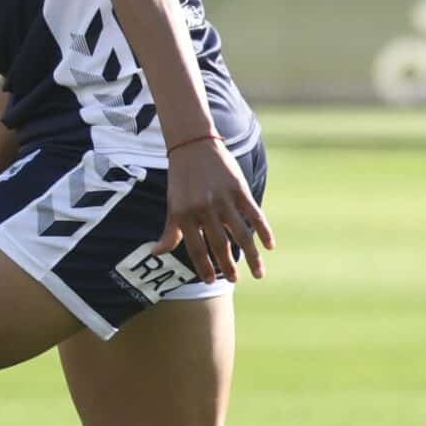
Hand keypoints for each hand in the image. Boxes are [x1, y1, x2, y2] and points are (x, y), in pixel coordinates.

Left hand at [159, 138, 273, 283]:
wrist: (193, 145)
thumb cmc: (181, 179)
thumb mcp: (172, 204)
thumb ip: (170, 230)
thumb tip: (156, 253)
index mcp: (184, 213)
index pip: (195, 248)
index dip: (203, 266)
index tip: (209, 281)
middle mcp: (203, 208)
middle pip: (219, 244)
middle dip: (227, 266)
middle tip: (234, 280)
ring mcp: (223, 199)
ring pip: (240, 234)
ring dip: (251, 256)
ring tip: (258, 273)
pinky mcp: (239, 189)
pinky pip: (254, 214)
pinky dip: (264, 230)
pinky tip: (269, 246)